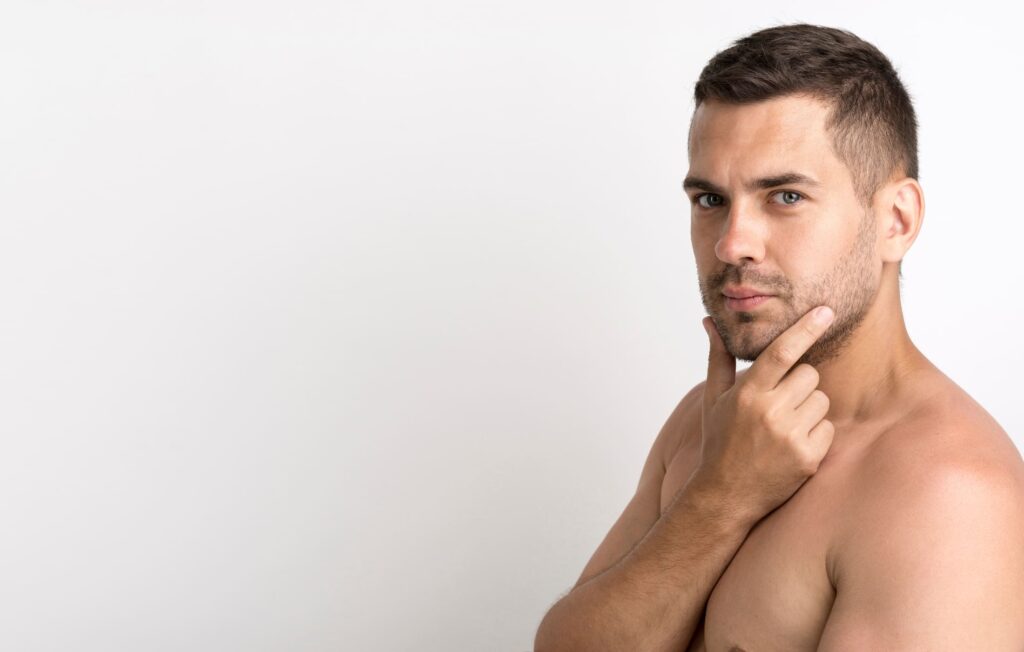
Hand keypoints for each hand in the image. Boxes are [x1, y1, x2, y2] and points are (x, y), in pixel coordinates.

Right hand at [691, 306, 835, 522]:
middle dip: (800, 383)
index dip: (805, 328)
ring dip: (808, 408)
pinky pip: (828, 428)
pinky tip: (793, 445)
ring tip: (783, 427)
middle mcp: (769, 412)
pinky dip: (816, 434)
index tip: (826, 311)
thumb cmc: (720, 442)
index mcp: (746, 394)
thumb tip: (710, 323)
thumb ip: (718, 358)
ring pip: (821, 399)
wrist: (725, 496)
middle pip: (809, 374)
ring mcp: (790, 436)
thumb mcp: (714, 400)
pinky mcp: (808, 457)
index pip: (782, 352)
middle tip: (780, 403)